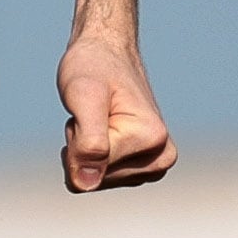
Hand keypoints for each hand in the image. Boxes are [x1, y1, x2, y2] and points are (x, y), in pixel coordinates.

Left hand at [56, 31, 175, 192]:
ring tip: (96, 117)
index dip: (77, 138)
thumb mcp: (84, 96)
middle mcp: (161, 158)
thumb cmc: (94, 67)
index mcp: (153, 140)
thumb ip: (88, 143)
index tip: (91, 107)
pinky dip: (86, 156)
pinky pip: (94, 180)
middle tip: (92, 112)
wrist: (106, 52)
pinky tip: (99, 130)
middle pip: (93, 179)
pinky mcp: (139, 170)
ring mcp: (152, 167)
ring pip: (92, 181)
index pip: (91, 168)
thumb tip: (86, 185)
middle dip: (80, 146)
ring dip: (82, 150)